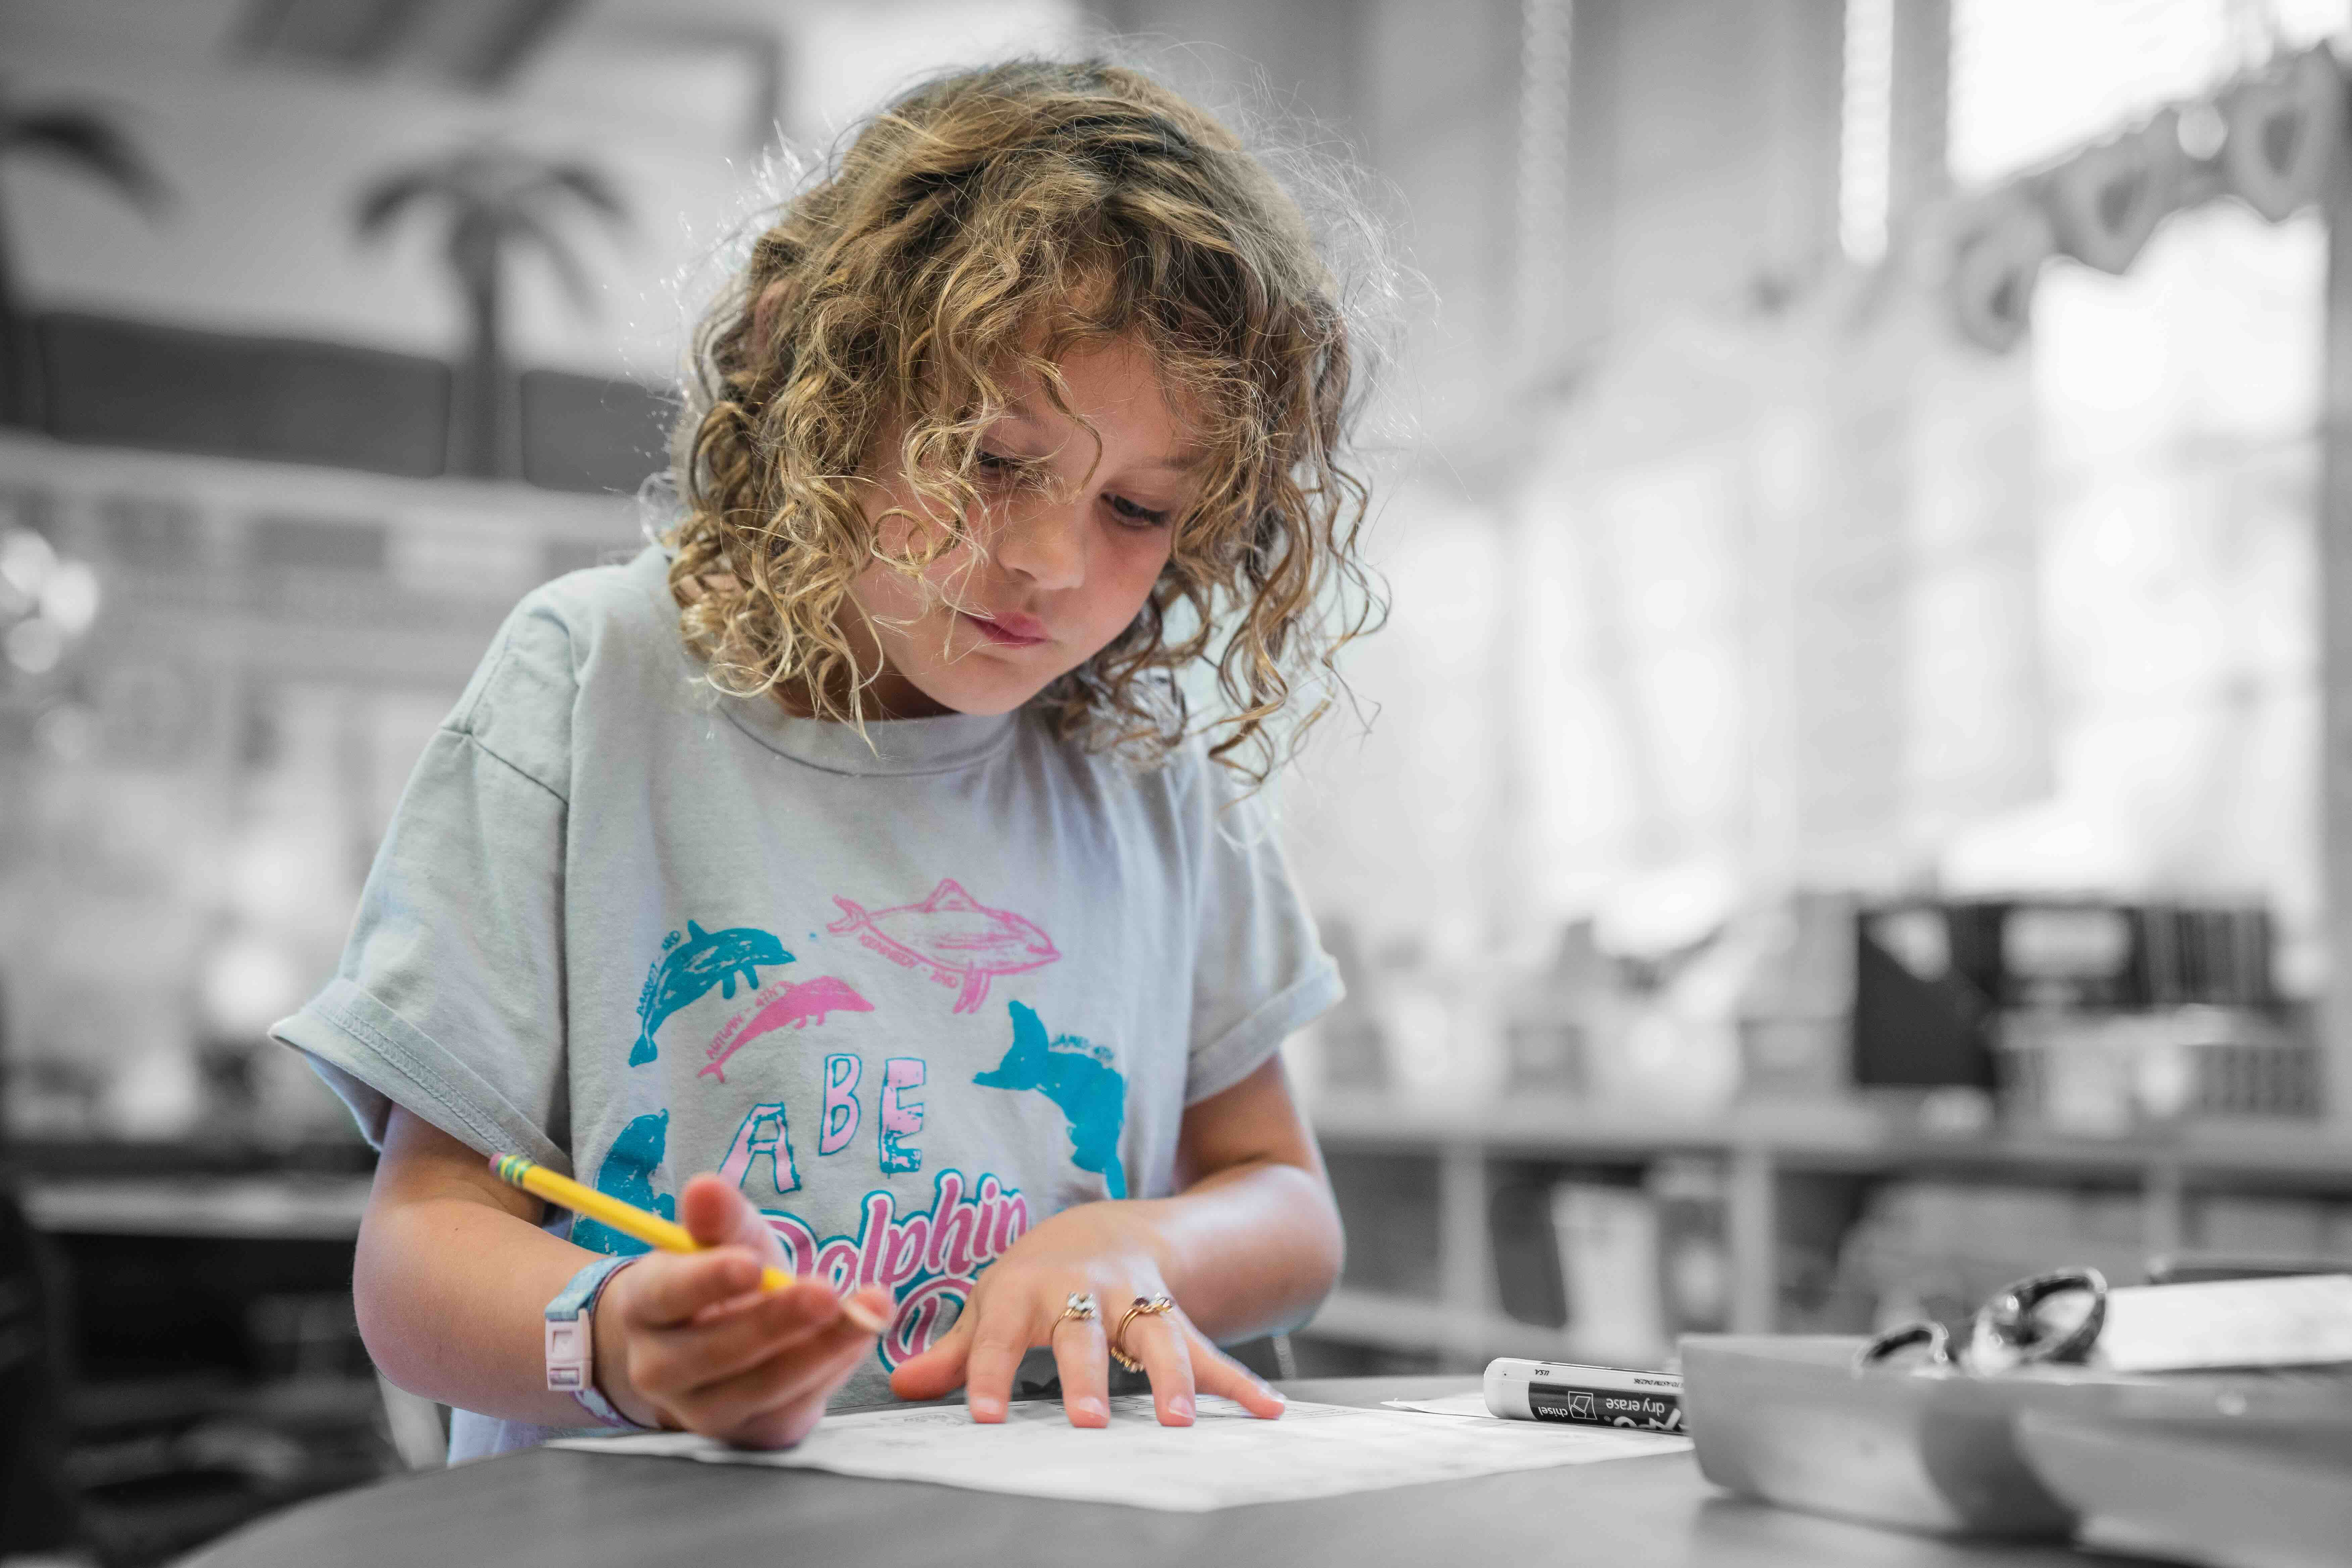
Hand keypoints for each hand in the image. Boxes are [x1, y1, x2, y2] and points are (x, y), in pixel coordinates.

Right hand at [592, 1174, 890, 1448]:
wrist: (711, 1344)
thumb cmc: (719, 1280)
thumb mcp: (722, 1240)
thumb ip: (719, 1218)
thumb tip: (706, 1186)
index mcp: (644, 1307)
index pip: (667, 1295)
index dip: (708, 1280)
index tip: (751, 1262)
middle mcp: (660, 1369)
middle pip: (715, 1352)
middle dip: (776, 1321)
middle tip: (827, 1291)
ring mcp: (701, 1412)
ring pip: (760, 1388)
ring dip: (821, 1350)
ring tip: (871, 1311)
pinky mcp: (749, 1434)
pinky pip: (790, 1411)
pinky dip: (831, 1373)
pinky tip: (862, 1336)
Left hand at [885, 1200, 1285, 1427]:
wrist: (1108, 1228)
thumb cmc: (1037, 1279)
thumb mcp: (990, 1303)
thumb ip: (954, 1352)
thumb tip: (902, 1386)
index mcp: (1026, 1292)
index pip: (1000, 1338)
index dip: (990, 1376)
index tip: (985, 1418)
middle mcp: (1082, 1293)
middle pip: (1082, 1336)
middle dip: (1086, 1376)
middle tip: (1087, 1420)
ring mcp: (1134, 1302)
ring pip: (1154, 1338)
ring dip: (1170, 1379)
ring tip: (1180, 1422)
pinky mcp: (1176, 1317)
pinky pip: (1210, 1350)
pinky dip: (1241, 1382)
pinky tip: (1270, 1412)